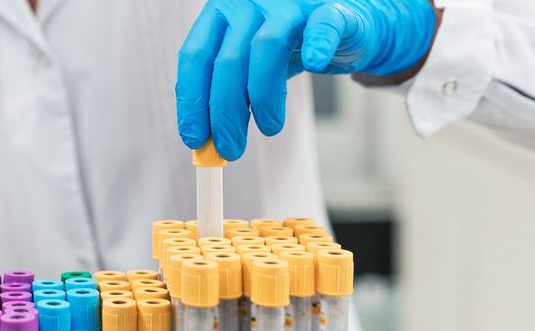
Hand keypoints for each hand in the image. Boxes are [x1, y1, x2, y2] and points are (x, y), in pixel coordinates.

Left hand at [176, 0, 436, 159]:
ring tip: (269, 127)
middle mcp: (248, 2)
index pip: (194, 57)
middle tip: (230, 148)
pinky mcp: (328, 9)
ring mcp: (288, 3)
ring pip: (267, 47)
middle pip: (227, 60)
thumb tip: (205, 137)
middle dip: (225, 113)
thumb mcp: (248, 64)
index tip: (195, 138)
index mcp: (220, 13)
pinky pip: (321, 26)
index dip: (192, 102)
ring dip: (264, 97)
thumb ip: (227, 90)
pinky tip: (314, 64)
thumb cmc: (289, 45)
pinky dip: (317, 45)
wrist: (342, 22)